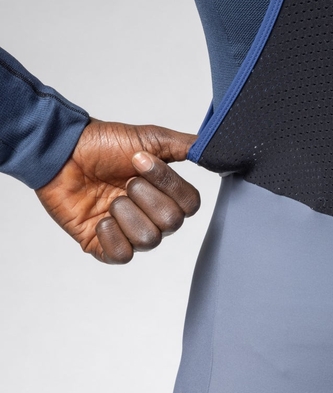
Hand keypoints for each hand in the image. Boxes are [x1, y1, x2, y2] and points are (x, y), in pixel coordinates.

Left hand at [35, 119, 200, 263]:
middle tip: (123, 181)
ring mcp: (129, 234)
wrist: (59, 151)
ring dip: (126, 212)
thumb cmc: (101, 144)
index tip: (139, 160)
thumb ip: (185, 146)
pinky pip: (123, 255)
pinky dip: (111, 233)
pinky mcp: (104, 247)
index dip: (167, 184)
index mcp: (167, 197)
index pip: (190, 205)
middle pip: (172, 223)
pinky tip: (99, 217)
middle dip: (144, 196)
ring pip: (148, 239)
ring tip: (109, 198)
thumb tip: (212, 151)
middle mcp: (152, 219)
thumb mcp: (149, 138)